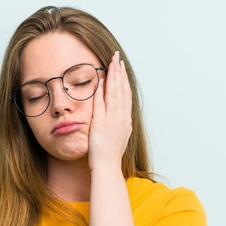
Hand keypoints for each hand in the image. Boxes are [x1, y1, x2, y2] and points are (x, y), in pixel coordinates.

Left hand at [88, 51, 132, 171]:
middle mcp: (121, 118)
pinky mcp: (101, 124)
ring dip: (113, 77)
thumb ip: (118, 124)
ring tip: (111, 63)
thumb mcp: (118, 136)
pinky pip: (101, 104)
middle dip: (119, 72)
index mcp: (125, 120)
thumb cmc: (110, 156)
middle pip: (121, 90)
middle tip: (117, 58)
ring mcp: (112, 120)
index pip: (126, 95)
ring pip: (114, 94)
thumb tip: (120, 116)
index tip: (121, 67)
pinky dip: (101, 91)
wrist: (108, 167)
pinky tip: (100, 80)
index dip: (124, 80)